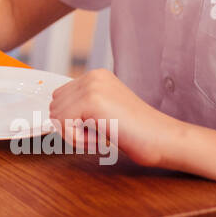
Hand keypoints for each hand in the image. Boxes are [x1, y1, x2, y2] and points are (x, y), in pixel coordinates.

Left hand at [47, 68, 183, 168]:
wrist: (163, 139)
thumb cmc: (138, 133)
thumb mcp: (105, 111)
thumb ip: (82, 106)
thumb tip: (52, 112)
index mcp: (96, 76)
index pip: (59, 97)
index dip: (71, 120)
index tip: (96, 129)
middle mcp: (92, 76)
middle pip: (54, 106)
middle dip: (70, 127)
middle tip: (98, 134)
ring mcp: (92, 86)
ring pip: (56, 116)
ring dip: (74, 135)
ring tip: (101, 136)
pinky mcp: (91, 101)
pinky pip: (62, 125)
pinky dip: (77, 140)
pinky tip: (100, 140)